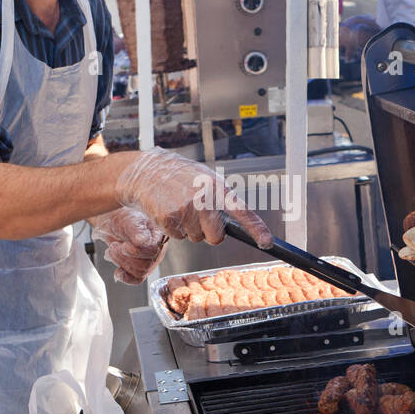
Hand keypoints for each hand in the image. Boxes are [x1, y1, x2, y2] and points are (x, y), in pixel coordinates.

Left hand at [89, 208, 166, 284]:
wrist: (112, 222)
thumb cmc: (123, 218)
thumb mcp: (129, 220)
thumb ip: (136, 230)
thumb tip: (144, 241)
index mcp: (158, 236)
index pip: (153, 251)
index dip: (137, 252)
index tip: (124, 245)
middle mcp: (156, 250)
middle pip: (146, 265)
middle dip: (125, 258)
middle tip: (113, 246)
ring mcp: (148, 261)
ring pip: (139, 273)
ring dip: (121, 263)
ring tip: (112, 250)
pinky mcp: (138, 268)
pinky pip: (136, 280)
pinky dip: (125, 278)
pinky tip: (117, 272)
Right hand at [115, 148, 272, 246]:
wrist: (147, 171)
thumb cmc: (179, 176)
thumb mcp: (205, 178)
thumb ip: (221, 198)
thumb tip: (238, 224)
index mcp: (217, 187)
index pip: (243, 211)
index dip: (257, 229)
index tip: (267, 242)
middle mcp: (204, 199)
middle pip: (216, 237)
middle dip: (208, 233)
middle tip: (197, 216)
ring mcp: (186, 209)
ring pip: (196, 238)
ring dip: (188, 229)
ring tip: (179, 207)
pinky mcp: (169, 218)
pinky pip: (178, 237)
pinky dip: (173, 229)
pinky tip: (168, 211)